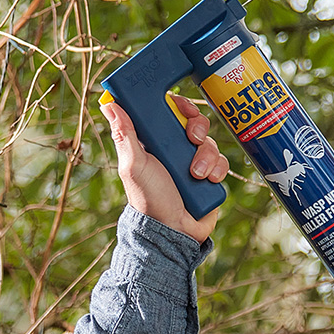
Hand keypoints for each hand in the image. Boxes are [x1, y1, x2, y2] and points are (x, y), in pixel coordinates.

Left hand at [101, 95, 228, 241]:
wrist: (174, 230)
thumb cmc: (148, 199)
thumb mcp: (134, 165)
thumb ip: (125, 134)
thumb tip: (110, 106)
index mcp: (156, 141)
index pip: (170, 111)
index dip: (178, 104)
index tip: (181, 106)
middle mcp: (176, 149)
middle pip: (195, 121)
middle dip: (198, 127)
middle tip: (192, 139)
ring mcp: (195, 161)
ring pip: (211, 142)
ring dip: (206, 156)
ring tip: (196, 174)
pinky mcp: (210, 175)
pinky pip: (222, 161)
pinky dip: (217, 169)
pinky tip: (207, 180)